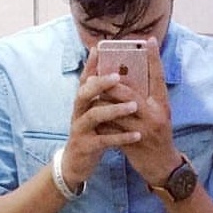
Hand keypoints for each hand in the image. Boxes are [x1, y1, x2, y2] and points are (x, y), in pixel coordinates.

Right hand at [61, 47, 141, 189]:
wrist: (76, 164)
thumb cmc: (91, 134)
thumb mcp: (95, 113)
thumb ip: (103, 97)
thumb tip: (118, 75)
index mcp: (82, 102)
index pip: (85, 79)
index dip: (90, 64)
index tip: (98, 48)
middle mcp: (78, 112)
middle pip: (84, 92)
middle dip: (100, 83)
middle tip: (118, 77)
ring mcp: (80, 129)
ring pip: (94, 115)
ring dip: (114, 109)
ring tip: (134, 106)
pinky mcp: (86, 146)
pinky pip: (103, 140)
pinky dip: (120, 137)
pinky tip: (136, 135)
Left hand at [104, 38, 182, 185]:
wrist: (162, 167)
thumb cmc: (159, 136)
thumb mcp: (160, 113)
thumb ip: (147, 97)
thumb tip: (129, 77)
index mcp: (163, 105)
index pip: (159, 77)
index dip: (154, 58)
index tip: (149, 40)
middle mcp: (154, 116)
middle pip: (129, 94)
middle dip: (111, 83)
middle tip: (97, 74)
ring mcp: (143, 131)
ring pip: (117, 111)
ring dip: (102, 101)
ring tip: (89, 92)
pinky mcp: (132, 144)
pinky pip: (111, 130)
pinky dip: (101, 121)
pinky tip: (91, 115)